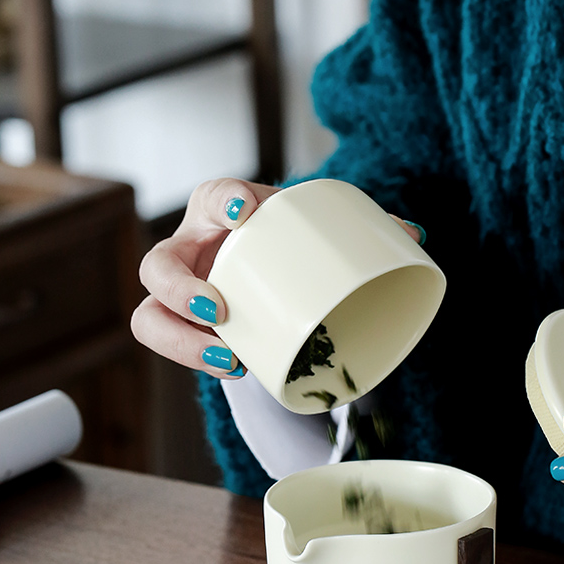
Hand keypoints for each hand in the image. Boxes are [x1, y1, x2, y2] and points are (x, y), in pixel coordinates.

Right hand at [131, 177, 426, 377]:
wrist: (267, 272)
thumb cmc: (288, 244)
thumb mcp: (314, 232)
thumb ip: (361, 231)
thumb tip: (414, 236)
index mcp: (221, 211)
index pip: (211, 196)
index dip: (220, 202)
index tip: (243, 212)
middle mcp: (189, 249)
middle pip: (159, 263)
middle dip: (179, 287)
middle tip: (219, 309)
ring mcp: (178, 294)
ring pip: (149, 316)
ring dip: (181, 340)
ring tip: (229, 360)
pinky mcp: (183, 329)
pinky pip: (170, 347)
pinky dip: (196, 360)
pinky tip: (235, 368)